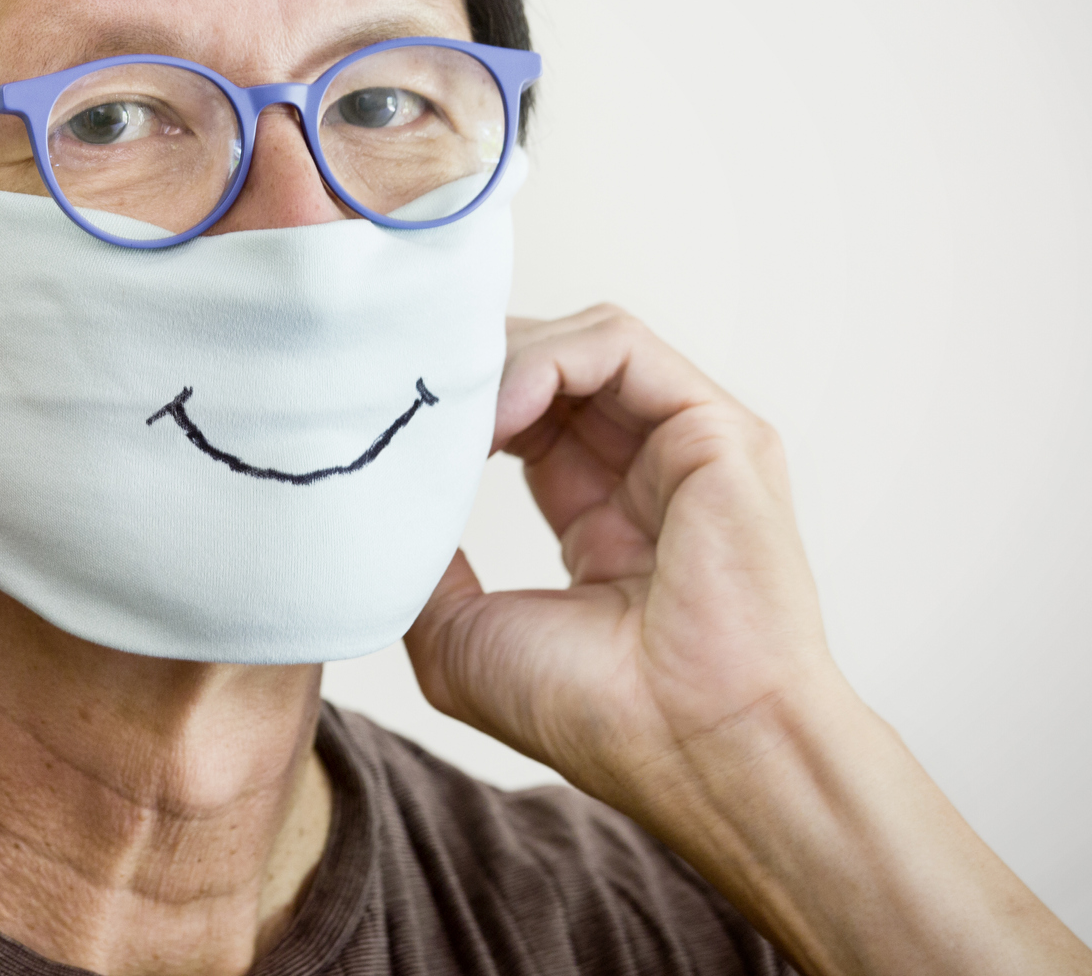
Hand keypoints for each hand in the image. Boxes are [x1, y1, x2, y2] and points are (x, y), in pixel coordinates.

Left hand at [403, 303, 835, 814]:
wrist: (695, 749)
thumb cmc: (593, 714)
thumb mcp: (460, 638)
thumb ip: (422, 563)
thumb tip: (374, 508)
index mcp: (598, 516)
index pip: (519, 413)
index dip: (452, 404)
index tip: (382, 416)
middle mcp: (646, 470)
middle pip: (546, 363)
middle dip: (469, 364)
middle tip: (399, 387)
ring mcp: (685, 444)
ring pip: (577, 342)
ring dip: (496, 360)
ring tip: (446, 411)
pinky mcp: (718, 428)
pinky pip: (616, 344)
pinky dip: (543, 360)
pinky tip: (496, 416)